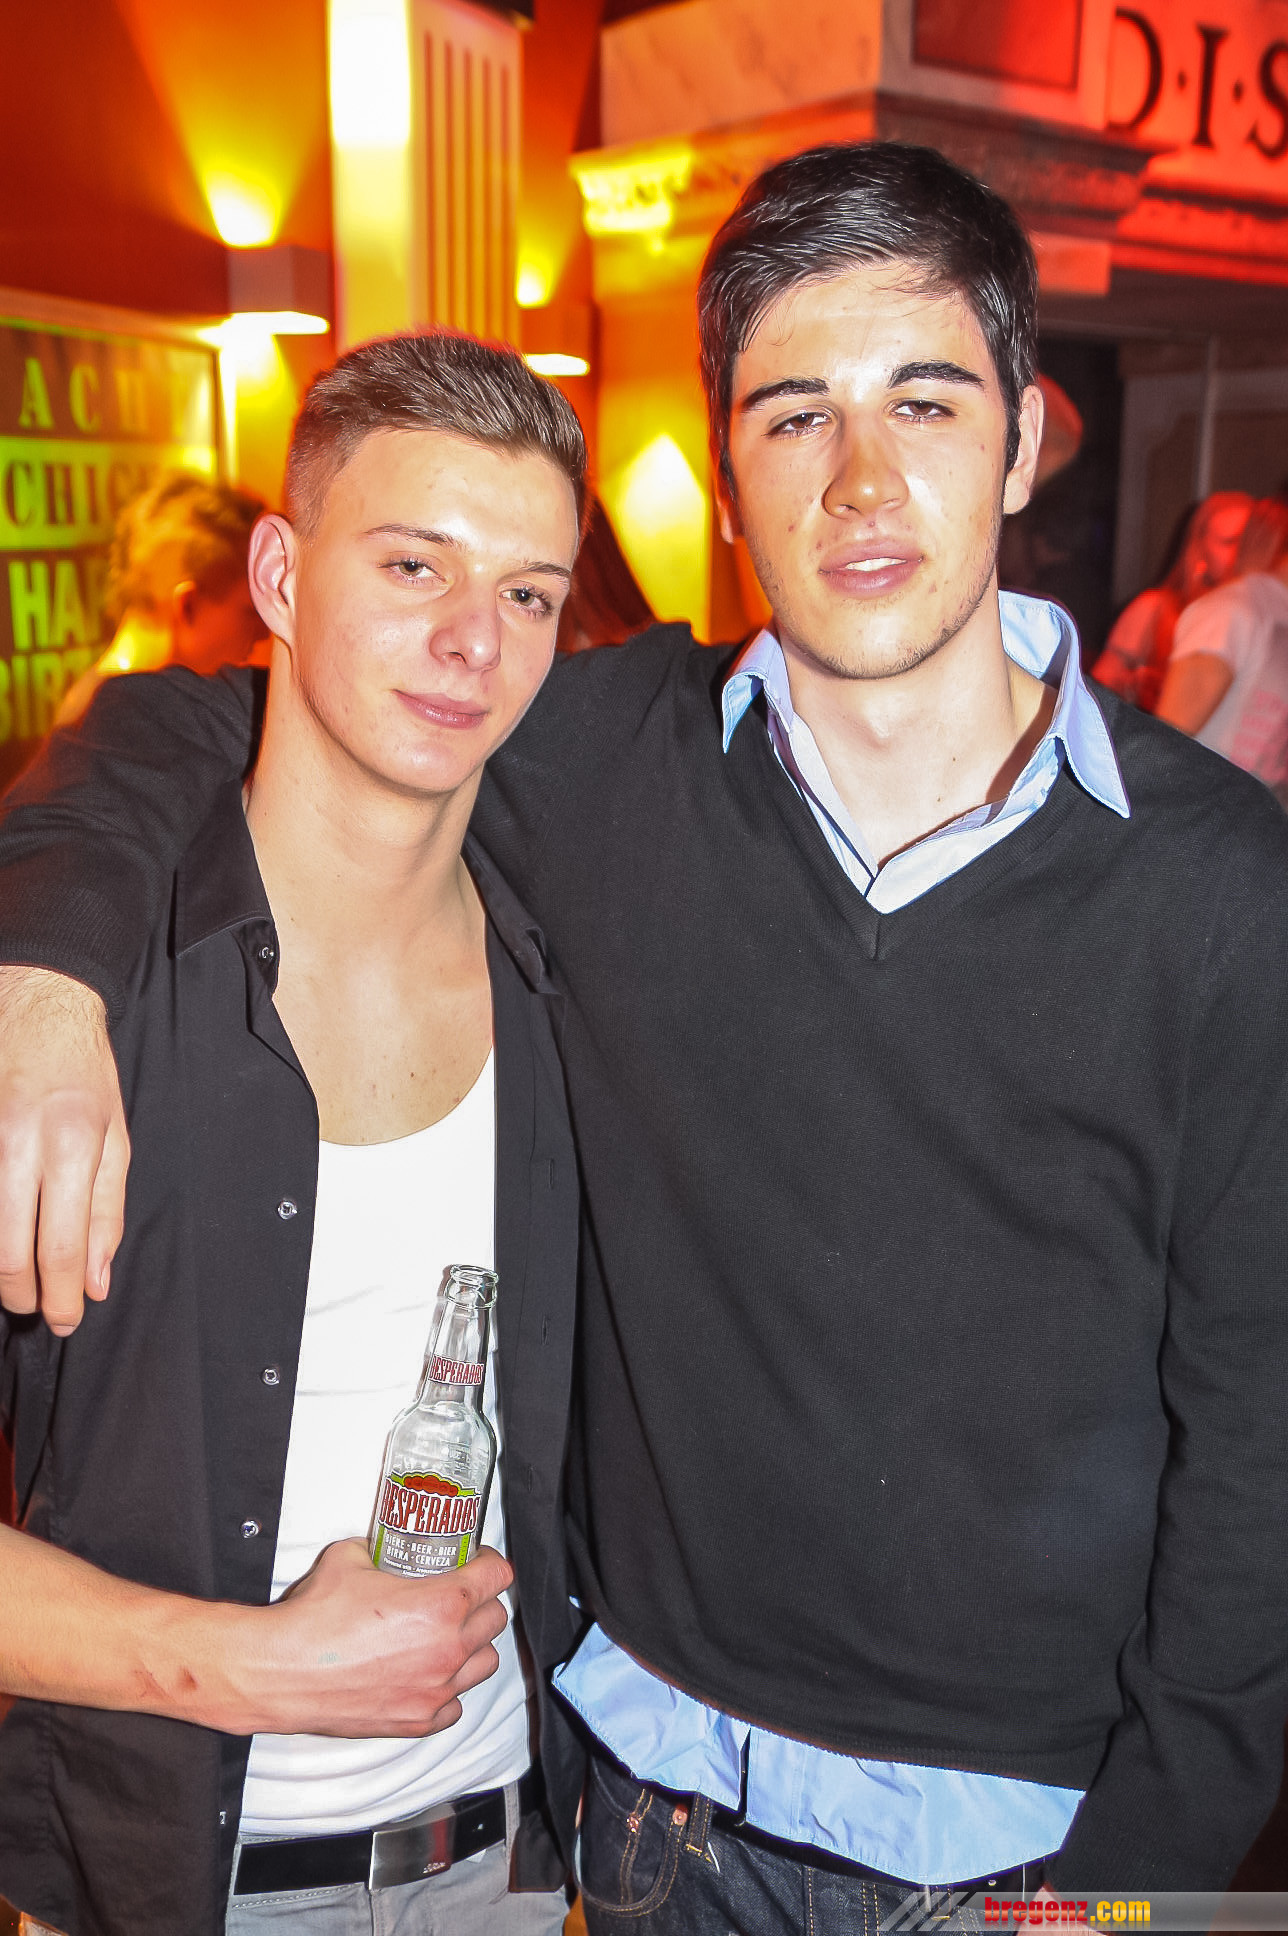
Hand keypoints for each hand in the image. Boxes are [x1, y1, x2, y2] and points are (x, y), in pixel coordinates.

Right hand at [0, 967, 128, 1335]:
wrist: (38, 1008)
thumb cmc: (83, 1075)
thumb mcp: (116, 1138)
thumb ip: (106, 1212)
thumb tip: (95, 1280)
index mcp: (73, 1144)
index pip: (62, 1245)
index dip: (61, 1297)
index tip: (66, 1319)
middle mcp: (21, 1144)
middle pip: (10, 1253)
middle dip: (25, 1296)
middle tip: (40, 1308)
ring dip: (1, 1274)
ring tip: (20, 1282)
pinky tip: (6, 1240)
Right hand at [216, 1540, 514, 1737]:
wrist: (281, 1671)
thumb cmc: (313, 1619)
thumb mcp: (350, 1556)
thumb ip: (381, 1548)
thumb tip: (387, 1544)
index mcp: (441, 1605)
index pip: (497, 1576)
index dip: (489, 1562)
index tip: (479, 1561)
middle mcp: (448, 1650)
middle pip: (496, 1618)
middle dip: (482, 1601)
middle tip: (460, 1594)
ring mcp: (436, 1689)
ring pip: (485, 1663)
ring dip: (473, 1645)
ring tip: (449, 1635)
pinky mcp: (417, 1720)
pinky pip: (456, 1705)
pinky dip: (449, 1689)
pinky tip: (429, 1673)